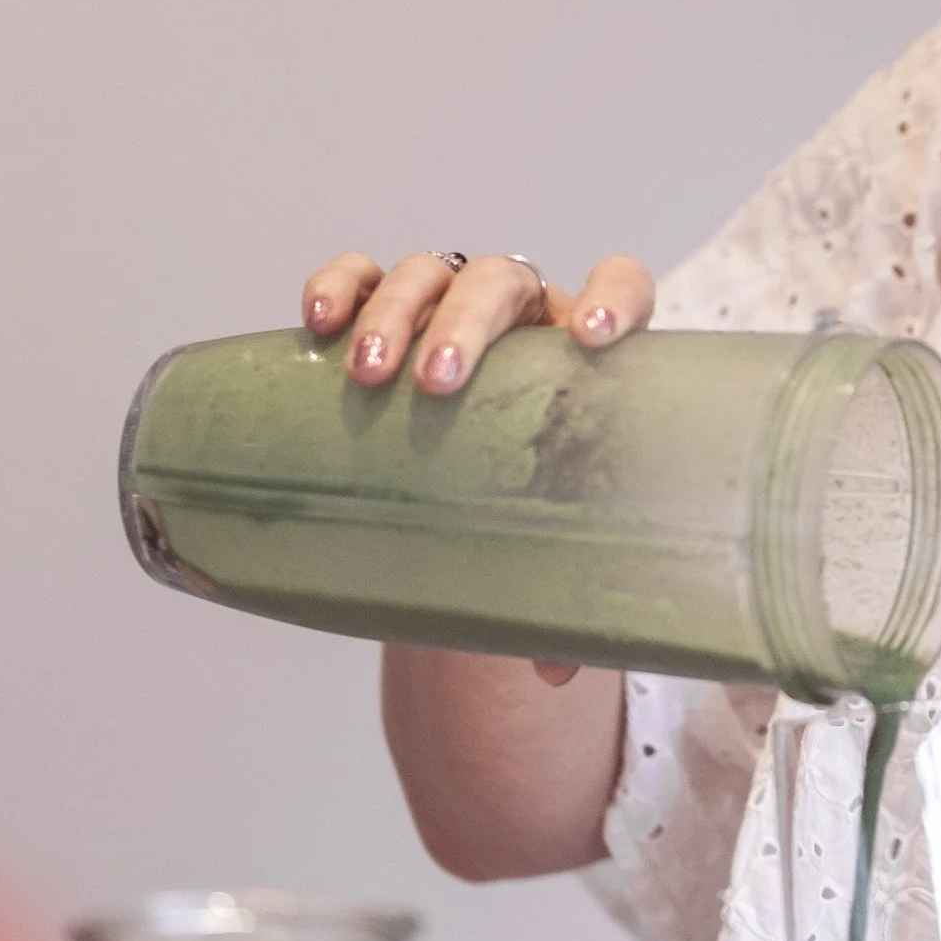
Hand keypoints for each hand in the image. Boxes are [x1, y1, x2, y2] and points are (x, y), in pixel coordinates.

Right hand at [302, 245, 657, 682]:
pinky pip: (359, 276)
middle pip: (503, 281)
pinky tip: (318, 324)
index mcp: (584, 353)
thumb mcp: (549, 542)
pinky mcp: (381, 310)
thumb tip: (557, 668)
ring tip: (370, 377)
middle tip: (437, 384)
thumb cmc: (523, 505)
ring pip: (427, 272)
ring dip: (395, 314)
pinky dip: (338, 287)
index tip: (594, 339)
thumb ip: (566, 594)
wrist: (462, 486)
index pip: (622, 289)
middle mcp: (523, 314)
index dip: (614, 298)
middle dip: (467, 323)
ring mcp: (449, 304)